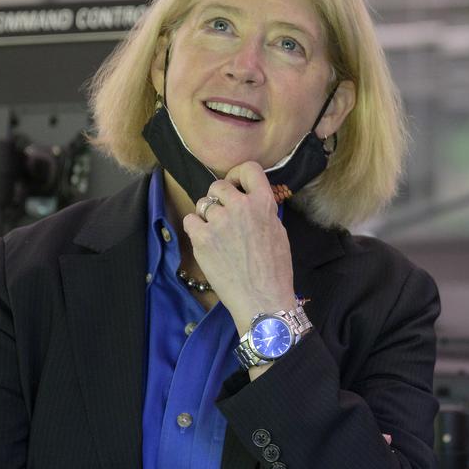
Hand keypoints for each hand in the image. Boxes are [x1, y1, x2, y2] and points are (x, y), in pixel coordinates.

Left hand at [182, 162, 297, 335]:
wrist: (262, 299)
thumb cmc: (274, 270)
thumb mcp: (278, 232)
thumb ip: (262, 211)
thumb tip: (248, 200)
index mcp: (263, 203)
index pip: (248, 168)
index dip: (238, 175)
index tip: (236, 186)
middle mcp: (240, 207)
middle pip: (218, 185)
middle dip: (219, 198)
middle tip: (224, 215)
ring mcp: (219, 222)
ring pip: (203, 204)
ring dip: (207, 215)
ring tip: (217, 234)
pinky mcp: (201, 238)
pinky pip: (190, 220)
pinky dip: (196, 229)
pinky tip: (207, 242)